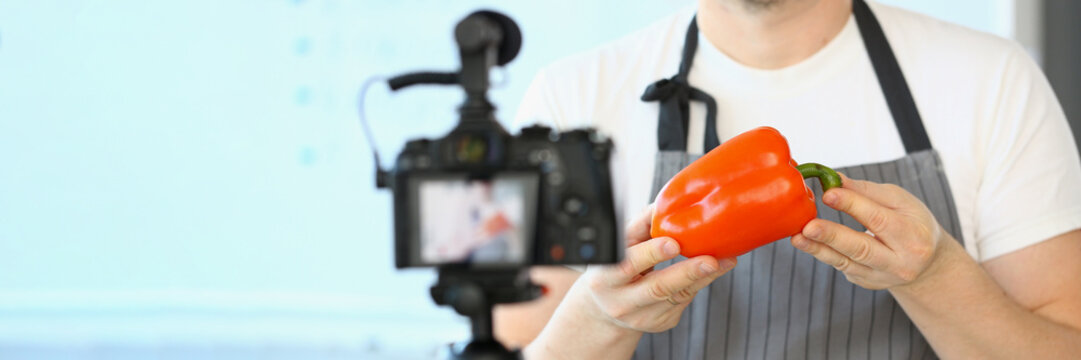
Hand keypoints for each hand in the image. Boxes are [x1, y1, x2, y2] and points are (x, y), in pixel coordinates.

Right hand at [579, 205, 736, 332]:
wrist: (607, 308)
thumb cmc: (615, 267)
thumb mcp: (618, 246)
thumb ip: (640, 225)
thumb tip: (665, 203)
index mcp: (606, 278)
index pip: (627, 265)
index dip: (650, 254)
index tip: (673, 243)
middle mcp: (622, 303)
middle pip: (658, 288)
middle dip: (687, 272)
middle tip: (711, 260)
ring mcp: (643, 317)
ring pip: (679, 295)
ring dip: (704, 276)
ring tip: (726, 260)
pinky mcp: (662, 322)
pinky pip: (685, 299)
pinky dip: (699, 282)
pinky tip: (710, 270)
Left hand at [790, 173, 951, 289]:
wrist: (928, 264)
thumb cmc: (912, 223)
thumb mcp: (901, 202)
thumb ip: (867, 192)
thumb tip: (834, 180)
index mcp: (913, 236)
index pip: (879, 219)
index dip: (852, 205)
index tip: (828, 193)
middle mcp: (900, 262)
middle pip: (862, 248)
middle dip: (833, 236)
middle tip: (808, 226)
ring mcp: (882, 277)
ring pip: (846, 262)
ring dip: (818, 249)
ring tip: (798, 237)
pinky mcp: (866, 282)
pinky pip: (841, 266)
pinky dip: (823, 253)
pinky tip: (806, 243)